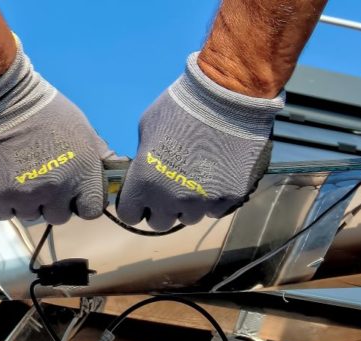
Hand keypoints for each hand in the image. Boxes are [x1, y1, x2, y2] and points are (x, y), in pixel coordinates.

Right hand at [0, 38, 111, 223]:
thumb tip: (116, 171)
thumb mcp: (83, 129)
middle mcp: (57, 189)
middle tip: (45, 182)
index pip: (91, 210)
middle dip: (54, 204)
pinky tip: (6, 182)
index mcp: (82, 175)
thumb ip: (100, 156)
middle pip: (60, 217)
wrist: (2, 100)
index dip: (83, 203)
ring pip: (32, 216)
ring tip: (23, 179)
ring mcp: (27, 195)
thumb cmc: (47, 111)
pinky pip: (6, 213)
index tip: (75, 194)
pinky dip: (6, 203)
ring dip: (29, 204)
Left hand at [116, 52, 283, 230]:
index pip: (130, 215)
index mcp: (146, 182)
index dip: (136, 205)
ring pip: (190, 218)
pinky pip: (216, 210)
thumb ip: (144, 158)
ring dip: (188, 205)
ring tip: (196, 180)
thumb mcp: (148, 128)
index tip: (142, 197)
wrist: (227, 97)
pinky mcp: (230, 198)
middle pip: (160, 223)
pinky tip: (216, 177)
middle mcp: (173, 199)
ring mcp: (204, 201)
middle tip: (170, 188)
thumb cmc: (180, 106)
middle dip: (161, 208)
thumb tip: (146, 170)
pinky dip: (213, 199)